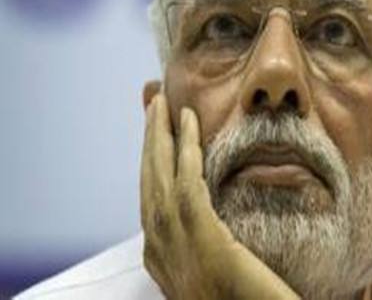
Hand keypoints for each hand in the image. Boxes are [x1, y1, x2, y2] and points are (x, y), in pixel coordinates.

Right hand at [140, 93, 300, 299]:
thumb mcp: (222, 271)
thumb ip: (213, 245)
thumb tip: (217, 223)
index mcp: (165, 260)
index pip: (152, 198)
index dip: (151, 162)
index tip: (157, 132)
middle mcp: (162, 252)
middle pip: (148, 183)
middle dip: (148, 141)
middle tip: (151, 102)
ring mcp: (178, 249)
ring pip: (160, 178)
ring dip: (158, 137)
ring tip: (161, 103)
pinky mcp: (204, 242)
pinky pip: (189, 185)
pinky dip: (186, 151)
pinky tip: (188, 125)